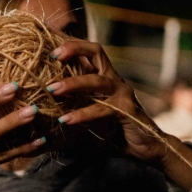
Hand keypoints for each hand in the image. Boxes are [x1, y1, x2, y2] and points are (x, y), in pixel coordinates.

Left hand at [48, 40, 191, 190]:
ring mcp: (122, 93)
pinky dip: (82, 114)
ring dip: (73, 83)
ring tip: (52, 90)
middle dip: (73, 51)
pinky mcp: (126, 110)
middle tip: (51, 58)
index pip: (91, 50)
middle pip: (97, 52)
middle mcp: (115, 80)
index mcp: (106, 76)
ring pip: (97, 80)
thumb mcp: (91, 114)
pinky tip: (66, 120)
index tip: (51, 49)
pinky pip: (102, 109)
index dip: (73, 44)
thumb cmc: (116, 131)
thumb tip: (44, 108)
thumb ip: (75, 106)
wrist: (147, 147)